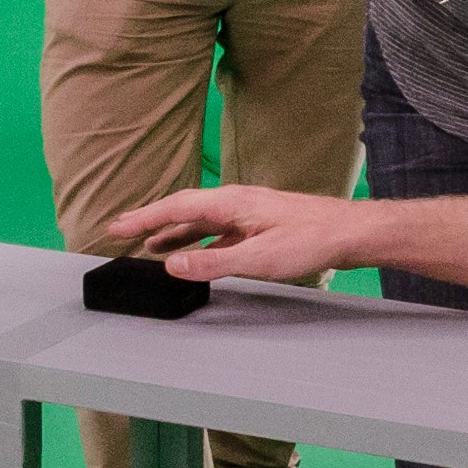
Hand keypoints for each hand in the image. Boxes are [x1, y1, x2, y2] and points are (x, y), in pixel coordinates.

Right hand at [110, 184, 370, 285]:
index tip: (116, 226)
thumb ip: (212, 262)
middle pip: (184, 211)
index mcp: (230, 203)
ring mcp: (249, 213)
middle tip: (123, 233)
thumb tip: (172, 265)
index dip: (144, 218)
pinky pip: (219, 233)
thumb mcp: (257, 258)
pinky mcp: (261, 226)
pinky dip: (201, 243)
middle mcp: (236, 202)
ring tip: (152, 247)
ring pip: (202, 222)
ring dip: (175, 234)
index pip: (176, 207)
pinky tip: (198, 255)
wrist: (350, 233)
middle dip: (153, 223)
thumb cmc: (310, 240)